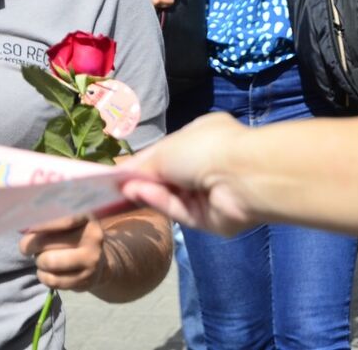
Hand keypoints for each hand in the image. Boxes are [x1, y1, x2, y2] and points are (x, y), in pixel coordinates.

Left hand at [19, 214, 106, 291]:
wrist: (97, 261)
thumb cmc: (74, 238)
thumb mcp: (67, 225)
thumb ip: (48, 225)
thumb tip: (25, 239)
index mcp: (88, 219)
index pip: (65, 220)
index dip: (44, 225)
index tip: (27, 230)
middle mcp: (94, 238)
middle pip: (49, 242)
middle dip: (33, 246)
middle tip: (28, 248)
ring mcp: (92, 261)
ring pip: (50, 262)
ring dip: (39, 262)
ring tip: (41, 259)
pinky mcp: (85, 280)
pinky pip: (53, 280)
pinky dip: (43, 276)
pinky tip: (45, 272)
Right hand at [121, 113, 256, 235]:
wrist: (240, 176)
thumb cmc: (202, 149)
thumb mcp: (164, 151)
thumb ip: (141, 166)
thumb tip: (121, 178)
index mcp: (201, 138)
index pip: (167, 153)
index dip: (143, 162)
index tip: (119, 172)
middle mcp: (207, 164)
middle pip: (168, 178)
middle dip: (143, 181)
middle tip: (117, 186)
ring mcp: (210, 193)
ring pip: (172, 197)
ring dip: (149, 192)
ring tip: (126, 191)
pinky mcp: (210, 218)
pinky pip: (181, 211)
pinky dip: (162, 204)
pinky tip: (143, 196)